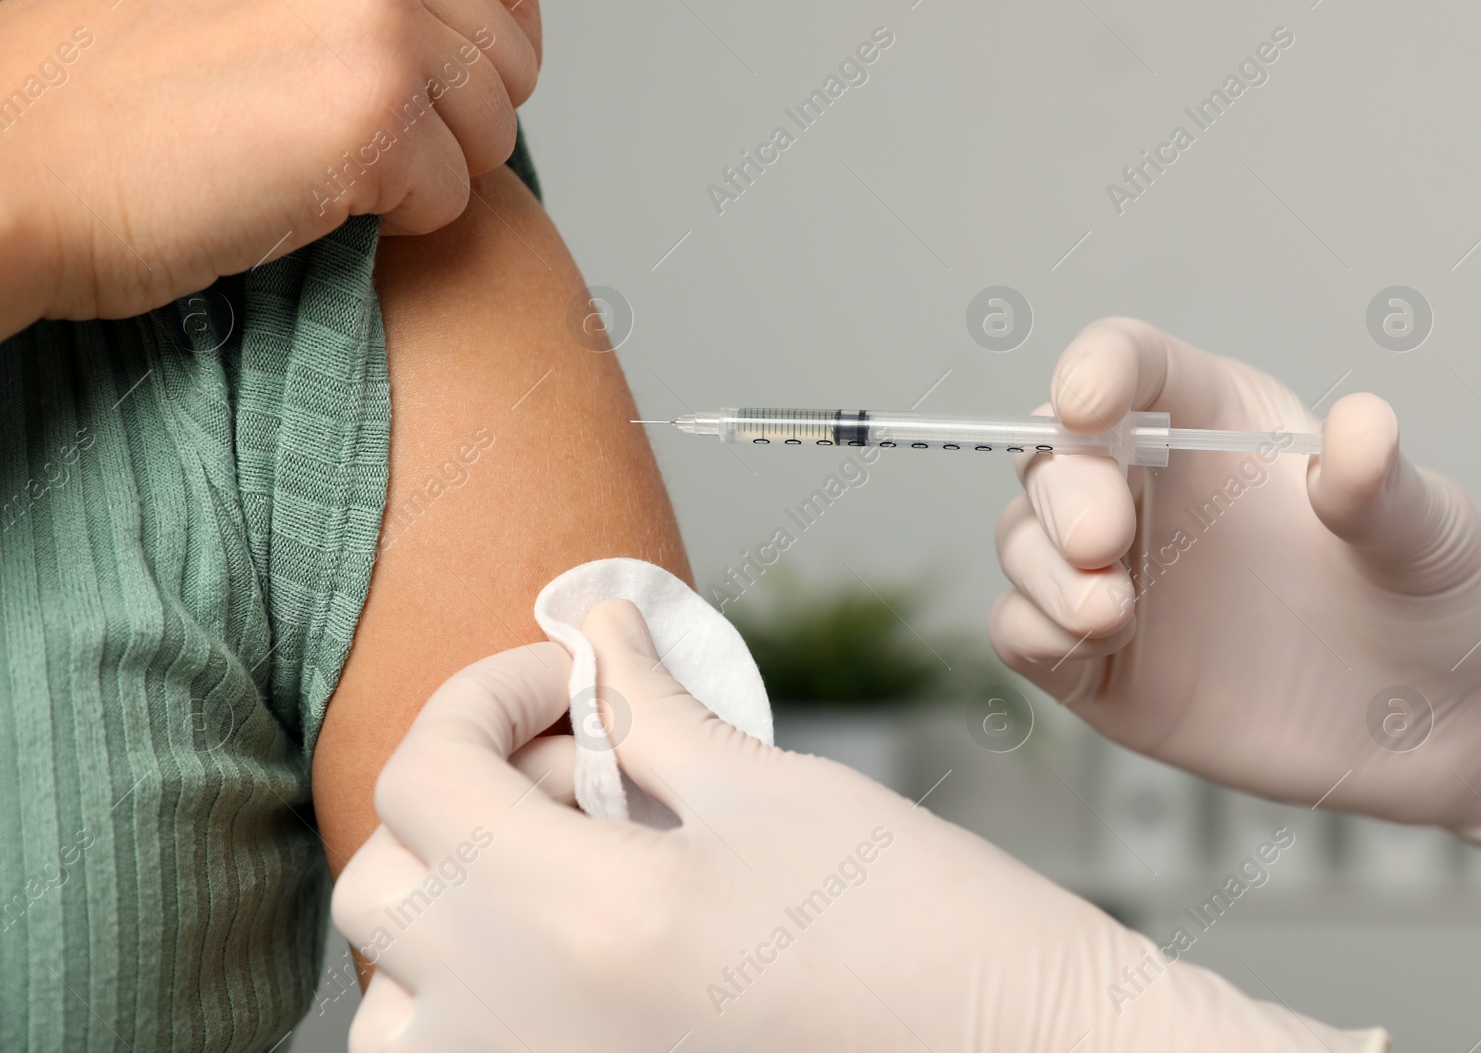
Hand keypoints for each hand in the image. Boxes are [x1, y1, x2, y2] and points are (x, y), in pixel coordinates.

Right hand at [0, 0, 539, 332]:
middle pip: (509, 63)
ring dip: (430, 174)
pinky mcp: (376, 117)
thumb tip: (453, 33)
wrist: (16, 171)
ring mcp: (378, 27)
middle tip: (363, 144)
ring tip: (326, 171)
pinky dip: (400, 224)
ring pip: (492, 133)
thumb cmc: (108, 102)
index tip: (444, 84)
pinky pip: (456, 198)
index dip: (492, 44)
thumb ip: (347, 0)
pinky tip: (314, 203)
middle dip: (459, 121)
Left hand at [332, 599, 1385, 1051]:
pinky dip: (474, 993)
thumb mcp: (776, 789)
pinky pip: (451, 1052)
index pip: (424, 777)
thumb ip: (651, 709)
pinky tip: (574, 950)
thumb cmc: (931, 932)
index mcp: (581, 919)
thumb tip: (599, 632)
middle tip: (586, 763)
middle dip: (468, 791)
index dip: (485, 693)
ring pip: (396, 993)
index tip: (565, 677)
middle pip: (386, 879)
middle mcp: (525, 1029)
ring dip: (456, 904)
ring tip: (575, 865)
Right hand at [990, 316, 1480, 876]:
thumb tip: (1361, 427)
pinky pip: (1021, 631)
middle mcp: (1150, 494)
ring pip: (1022, 543)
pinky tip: (1089, 645)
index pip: (1130, 368)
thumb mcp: (1429, 535)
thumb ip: (1384, 486)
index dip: (1095, 370)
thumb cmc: (1437, 600)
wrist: (1444, 723)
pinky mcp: (1097, 664)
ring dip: (1042, 570)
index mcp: (1215, 425)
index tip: (1086, 403)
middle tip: (1105, 542)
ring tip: (1110, 615)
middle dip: (1062, 493)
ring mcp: (1116, 578)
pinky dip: (1031, 631)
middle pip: (1052, 458)